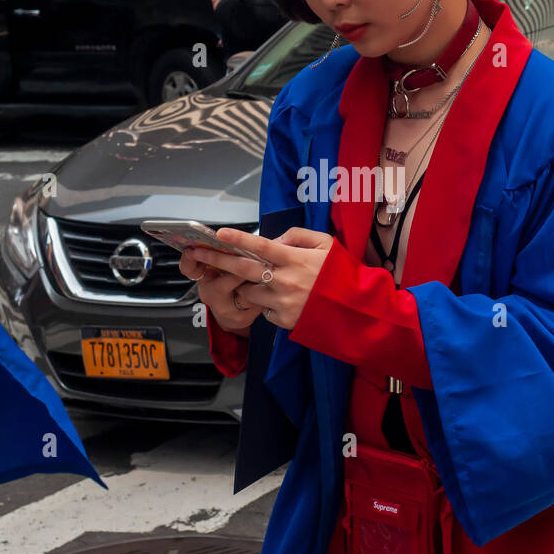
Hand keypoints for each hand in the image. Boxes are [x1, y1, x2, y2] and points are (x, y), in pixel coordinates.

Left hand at [181, 226, 334, 330]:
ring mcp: (283, 302)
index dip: (239, 239)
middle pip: (243, 269)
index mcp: (296, 259)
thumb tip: (275, 240)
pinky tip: (283, 300)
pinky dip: (266, 304)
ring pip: (249, 292)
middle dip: (217, 260)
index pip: (262, 246)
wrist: (356, 311)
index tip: (220, 234)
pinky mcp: (283, 320)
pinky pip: (264, 310)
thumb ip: (299, 236)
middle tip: (197, 253)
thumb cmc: (341, 275)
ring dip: (246, 286)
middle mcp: (286, 280)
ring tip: (259, 282)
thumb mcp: (326, 245)